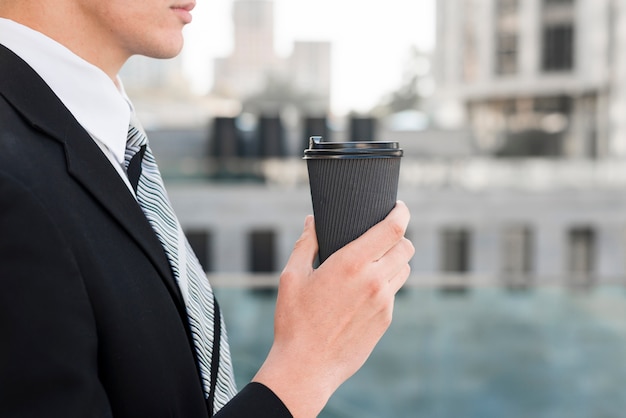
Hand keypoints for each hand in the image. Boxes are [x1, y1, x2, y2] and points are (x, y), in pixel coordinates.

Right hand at [253, 201, 413, 416]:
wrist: (306, 367)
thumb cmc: (294, 320)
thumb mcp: (292, 277)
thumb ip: (306, 244)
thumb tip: (313, 221)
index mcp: (352, 264)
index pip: (393, 229)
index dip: (401, 213)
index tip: (399, 207)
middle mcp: (374, 281)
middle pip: (406, 247)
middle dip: (398, 236)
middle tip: (382, 236)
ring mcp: (383, 303)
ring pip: (403, 270)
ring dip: (394, 260)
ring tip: (374, 262)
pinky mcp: (385, 321)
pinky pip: (393, 293)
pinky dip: (385, 285)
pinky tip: (363, 291)